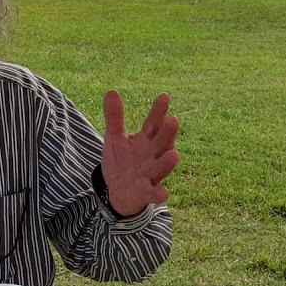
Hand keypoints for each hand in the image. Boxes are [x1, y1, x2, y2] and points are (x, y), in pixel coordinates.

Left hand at [100, 91, 180, 217]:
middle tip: (173, 120)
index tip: (164, 96)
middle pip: (162, 143)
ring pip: (161, 167)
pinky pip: (155, 193)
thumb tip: (111, 91)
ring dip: (167, 162)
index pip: (153, 123)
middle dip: (168, 133)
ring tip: (174, 154)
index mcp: (146, 140)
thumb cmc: (122, 162)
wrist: (120, 192)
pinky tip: (164, 194)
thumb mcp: (115, 139)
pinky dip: (159, 193)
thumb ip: (115, 118)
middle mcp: (152, 155)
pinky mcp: (146, 192)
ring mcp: (151, 174)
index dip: (158, 111)